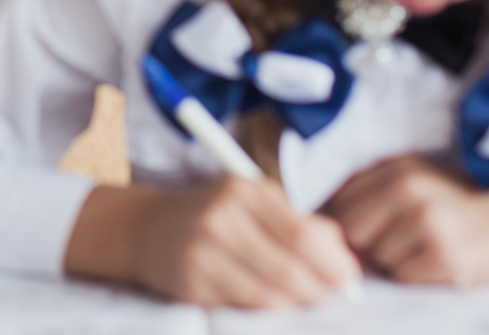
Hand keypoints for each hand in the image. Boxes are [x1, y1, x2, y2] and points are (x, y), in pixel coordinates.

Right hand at [66, 177, 359, 308]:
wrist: (146, 228)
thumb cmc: (212, 216)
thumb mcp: (249, 203)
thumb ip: (296, 221)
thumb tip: (341, 252)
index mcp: (242, 189)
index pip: (302, 235)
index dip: (333, 263)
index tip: (349, 277)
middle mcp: (222, 215)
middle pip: (291, 267)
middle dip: (322, 289)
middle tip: (333, 295)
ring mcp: (204, 249)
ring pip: (273, 292)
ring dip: (298, 302)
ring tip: (304, 298)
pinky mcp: (192, 280)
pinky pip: (248, 303)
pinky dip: (269, 307)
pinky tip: (271, 298)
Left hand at [327, 155, 488, 283]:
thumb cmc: (448, 202)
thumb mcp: (411, 177)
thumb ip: (370, 186)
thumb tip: (326, 212)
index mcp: (396, 169)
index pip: (341, 201)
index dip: (343, 221)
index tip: (357, 229)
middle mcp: (410, 191)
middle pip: (353, 230)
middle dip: (365, 243)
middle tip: (387, 243)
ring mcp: (428, 223)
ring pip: (378, 256)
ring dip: (392, 260)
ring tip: (417, 249)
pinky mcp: (445, 256)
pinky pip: (402, 275)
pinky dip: (412, 275)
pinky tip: (431, 262)